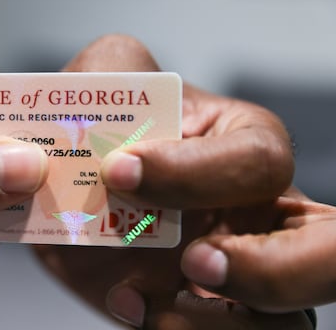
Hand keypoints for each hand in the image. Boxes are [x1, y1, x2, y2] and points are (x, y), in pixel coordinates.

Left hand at [34, 35, 310, 328]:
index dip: (194, 172)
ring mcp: (236, 268)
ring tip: (143, 303)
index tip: (119, 170)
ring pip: (288, 319)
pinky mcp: (200, 307)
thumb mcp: (101, 80)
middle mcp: (256, 209)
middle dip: (275, 270)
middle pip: (327, 253)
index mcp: (240, 142)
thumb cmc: (100, 127)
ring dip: (223, 324)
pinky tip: (125, 303)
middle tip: (195, 260)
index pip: (258, 161)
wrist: (72, 185)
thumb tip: (74, 132)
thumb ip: (100, 76)